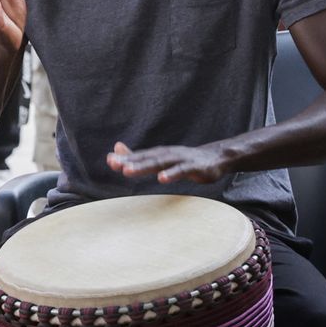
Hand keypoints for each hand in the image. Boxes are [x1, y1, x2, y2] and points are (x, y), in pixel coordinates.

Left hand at [106, 140, 229, 183]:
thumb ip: (139, 155)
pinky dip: (171, 174)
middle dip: (129, 161)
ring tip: (128, 171)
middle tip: (114, 164)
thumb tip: (117, 147)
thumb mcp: (161, 157)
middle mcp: (167, 154)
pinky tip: (161, 178)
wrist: (216, 158)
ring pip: (160, 163)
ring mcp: (180, 159)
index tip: (110, 160)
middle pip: (146, 158)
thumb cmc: (185, 160)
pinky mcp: (194, 167)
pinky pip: (181, 170)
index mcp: (159, 153)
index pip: (139, 156)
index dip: (124, 158)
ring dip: (144, 167)